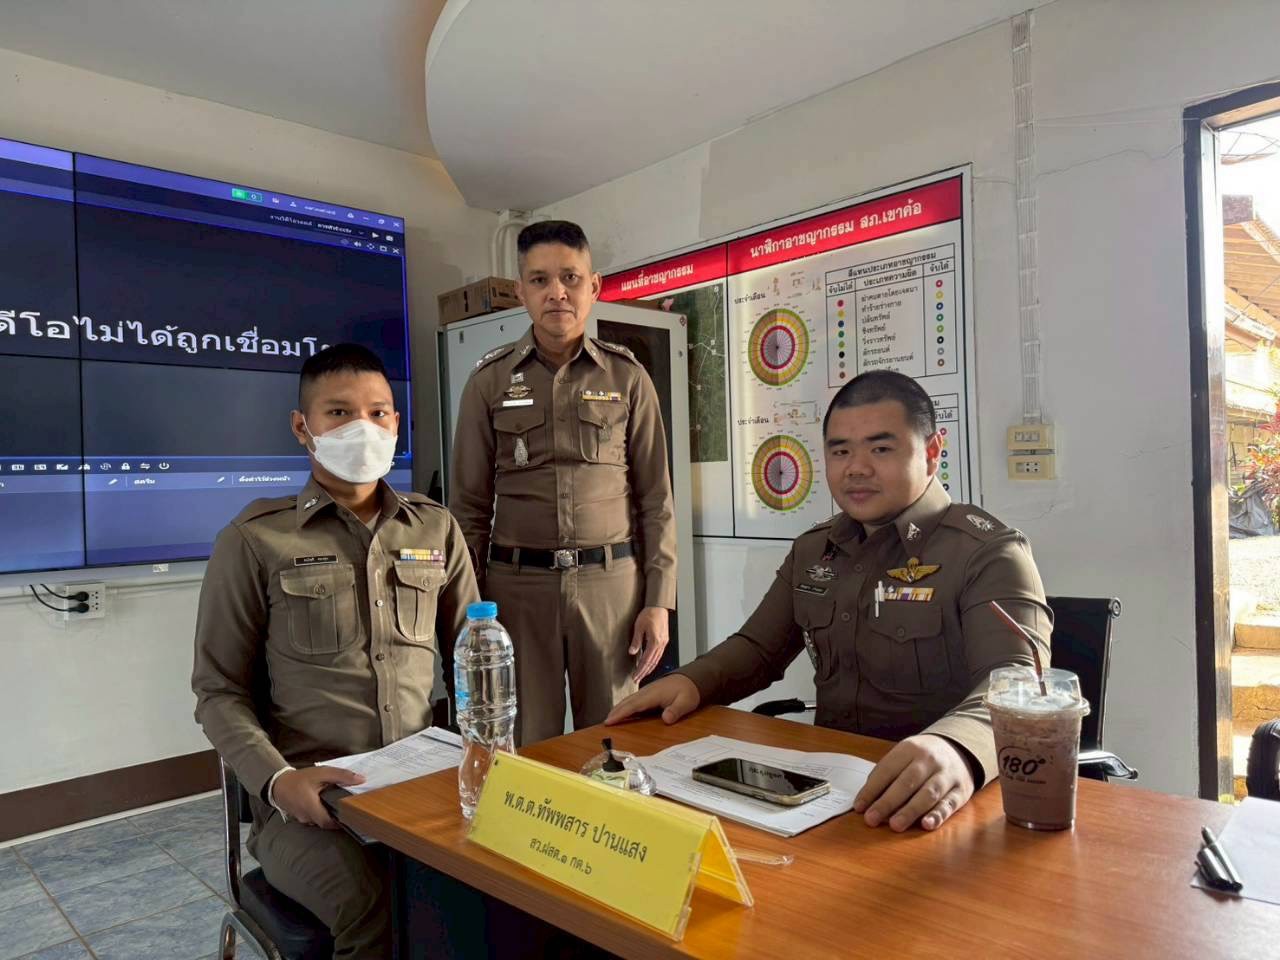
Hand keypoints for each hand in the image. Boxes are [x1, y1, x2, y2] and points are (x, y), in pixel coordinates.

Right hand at [272, 766, 366, 829]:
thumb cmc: (300, 779)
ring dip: (327, 814)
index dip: (341, 822)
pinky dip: (319, 813)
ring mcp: (302, 819)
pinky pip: (312, 818)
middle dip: (335, 817)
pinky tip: (323, 803)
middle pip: (325, 823)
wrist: (277, 784)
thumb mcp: (322, 773)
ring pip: (318, 821)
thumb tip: (361, 780)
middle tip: (346, 809)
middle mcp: (307, 817)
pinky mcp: (300, 817)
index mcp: (312, 808)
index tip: (351, 815)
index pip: (330, 823)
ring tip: (336, 805)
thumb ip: (341, 776)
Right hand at [606, 673, 699, 725]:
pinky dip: (625, 706)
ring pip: (629, 700)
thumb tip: (666, 719)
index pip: (634, 705)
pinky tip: (622, 712)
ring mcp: (647, 692)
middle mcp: (647, 692)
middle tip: (605, 723)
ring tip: (609, 719)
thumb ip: (676, 711)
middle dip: (615, 711)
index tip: (610, 720)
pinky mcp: (648, 694)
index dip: (621, 713)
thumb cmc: (688, 690)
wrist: (691, 679)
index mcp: (654, 694)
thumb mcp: (686, 702)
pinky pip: (633, 701)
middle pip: (628, 702)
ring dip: (618, 709)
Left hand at [629, 606, 669, 681]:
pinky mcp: (664, 640)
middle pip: (652, 662)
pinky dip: (654, 661)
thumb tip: (632, 652)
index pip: (646, 660)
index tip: (635, 676)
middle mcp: (661, 644)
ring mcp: (664, 643)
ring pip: (656, 660)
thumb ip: (636, 641)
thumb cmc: (649, 613)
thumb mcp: (639, 627)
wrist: (658, 606)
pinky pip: (659, 655)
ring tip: (642, 674)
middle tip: (637, 679)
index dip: (640, 670)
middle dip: (644, 672)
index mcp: (655, 641)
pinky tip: (649, 664)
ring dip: (649, 668)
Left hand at [852, 734, 974, 831]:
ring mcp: (947, 775)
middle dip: (888, 802)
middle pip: (906, 782)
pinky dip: (938, 815)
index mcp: (909, 749)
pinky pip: (949, 804)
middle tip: (872, 819)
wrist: (957, 749)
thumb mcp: (903, 756)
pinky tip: (926, 825)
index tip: (859, 807)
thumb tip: (867, 801)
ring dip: (910, 811)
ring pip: (928, 794)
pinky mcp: (961, 791)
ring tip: (895, 825)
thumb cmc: (921, 758)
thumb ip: (886, 776)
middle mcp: (929, 760)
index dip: (872, 789)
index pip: (887, 770)